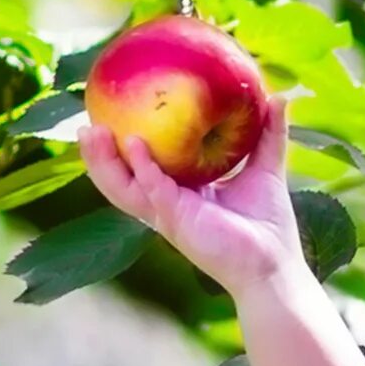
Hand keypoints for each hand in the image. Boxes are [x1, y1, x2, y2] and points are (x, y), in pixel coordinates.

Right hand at [78, 94, 307, 300]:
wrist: (276, 267)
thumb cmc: (269, 226)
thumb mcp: (266, 170)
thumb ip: (268, 135)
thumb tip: (278, 97)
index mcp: (181, 194)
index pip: (142, 168)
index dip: (123, 145)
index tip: (111, 113)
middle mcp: (168, 205)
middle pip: (121, 179)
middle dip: (98, 154)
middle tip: (85, 122)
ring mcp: (169, 216)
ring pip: (123, 190)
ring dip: (103, 162)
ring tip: (89, 132)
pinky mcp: (178, 223)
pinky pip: (153, 191)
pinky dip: (143, 168)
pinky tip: (135, 145)